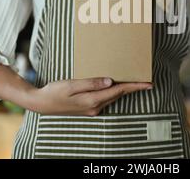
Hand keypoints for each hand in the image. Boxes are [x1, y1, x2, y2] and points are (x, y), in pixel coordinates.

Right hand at [27, 78, 151, 115]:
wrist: (41, 103)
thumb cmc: (55, 91)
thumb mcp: (72, 85)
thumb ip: (92, 83)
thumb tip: (111, 81)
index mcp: (92, 100)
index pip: (119, 91)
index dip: (134, 86)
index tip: (148, 83)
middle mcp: (94, 106)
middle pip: (118, 94)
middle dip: (133, 87)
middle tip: (146, 80)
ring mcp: (92, 109)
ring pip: (113, 96)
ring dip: (124, 89)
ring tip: (134, 81)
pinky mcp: (88, 107)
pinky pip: (106, 98)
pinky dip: (113, 91)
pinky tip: (115, 85)